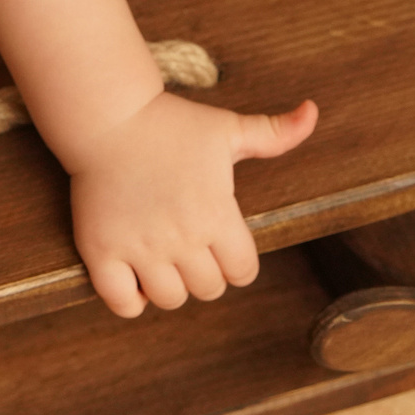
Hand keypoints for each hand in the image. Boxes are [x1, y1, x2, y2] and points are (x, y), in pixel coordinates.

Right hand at [65, 89, 316, 316]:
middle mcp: (181, 237)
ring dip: (170, 287)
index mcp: (216, 215)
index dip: (236, 263)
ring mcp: (139, 247)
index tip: (222, 245)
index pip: (243, 272)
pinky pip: (122, 302)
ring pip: (170, 299)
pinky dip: (130, 300)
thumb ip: (274, 133)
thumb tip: (312, 111)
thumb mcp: (228, 128)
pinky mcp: (101, 251)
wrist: (109, 116)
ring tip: (162, 260)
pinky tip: (133, 278)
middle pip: (209, 289)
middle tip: (190, 247)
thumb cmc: (171, 123)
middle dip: (205, 273)